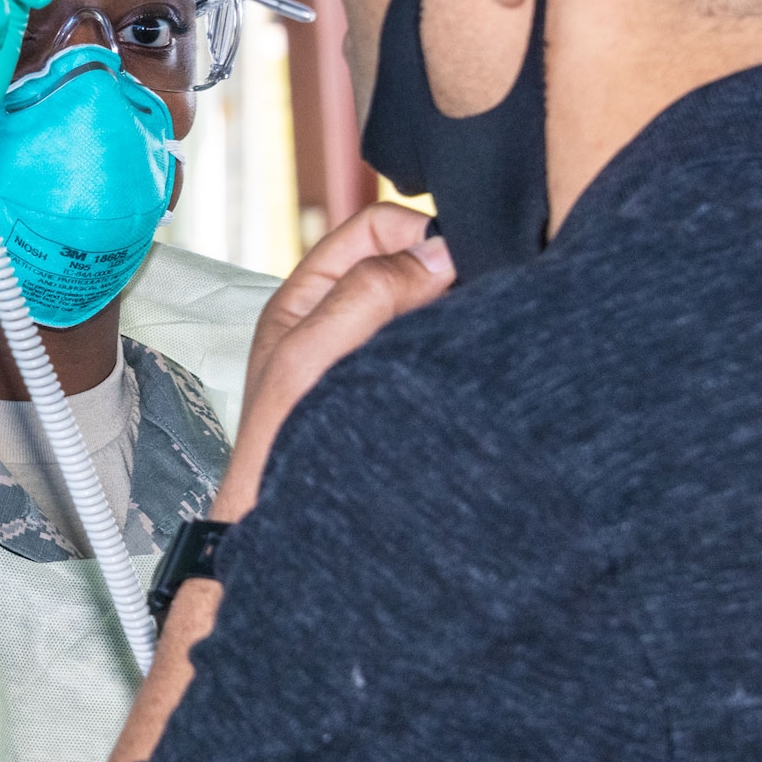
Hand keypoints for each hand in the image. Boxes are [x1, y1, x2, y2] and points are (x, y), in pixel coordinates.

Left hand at [214, 202, 454, 519]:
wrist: (293, 533)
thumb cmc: (281, 448)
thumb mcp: (311, 354)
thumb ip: (367, 294)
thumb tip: (436, 253)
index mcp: (307, 296)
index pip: (374, 228)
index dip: (418, 231)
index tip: (459, 258)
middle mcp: (341, 319)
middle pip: (408, 263)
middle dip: (445, 268)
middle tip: (479, 290)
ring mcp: (372, 357)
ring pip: (428, 308)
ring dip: (455, 311)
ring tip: (480, 327)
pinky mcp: (400, 393)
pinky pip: (438, 352)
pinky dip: (458, 349)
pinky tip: (475, 364)